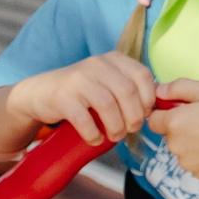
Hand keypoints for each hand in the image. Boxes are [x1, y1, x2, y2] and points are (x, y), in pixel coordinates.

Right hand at [5, 51, 156, 146]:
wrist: (40, 93)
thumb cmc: (82, 92)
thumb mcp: (108, 81)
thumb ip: (130, 88)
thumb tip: (158, 108)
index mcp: (113, 59)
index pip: (143, 76)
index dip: (148, 99)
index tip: (145, 115)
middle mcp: (97, 64)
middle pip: (127, 92)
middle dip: (134, 117)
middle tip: (131, 129)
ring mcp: (78, 79)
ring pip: (108, 105)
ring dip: (116, 127)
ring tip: (115, 136)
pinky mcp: (62, 97)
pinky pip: (84, 119)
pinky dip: (93, 134)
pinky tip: (95, 139)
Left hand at [147, 79, 198, 177]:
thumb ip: (178, 87)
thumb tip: (158, 92)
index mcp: (175, 123)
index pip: (153, 118)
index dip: (166, 110)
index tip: (185, 106)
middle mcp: (176, 147)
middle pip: (168, 134)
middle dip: (181, 125)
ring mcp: (189, 163)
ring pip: (181, 148)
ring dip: (191, 140)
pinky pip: (194, 161)